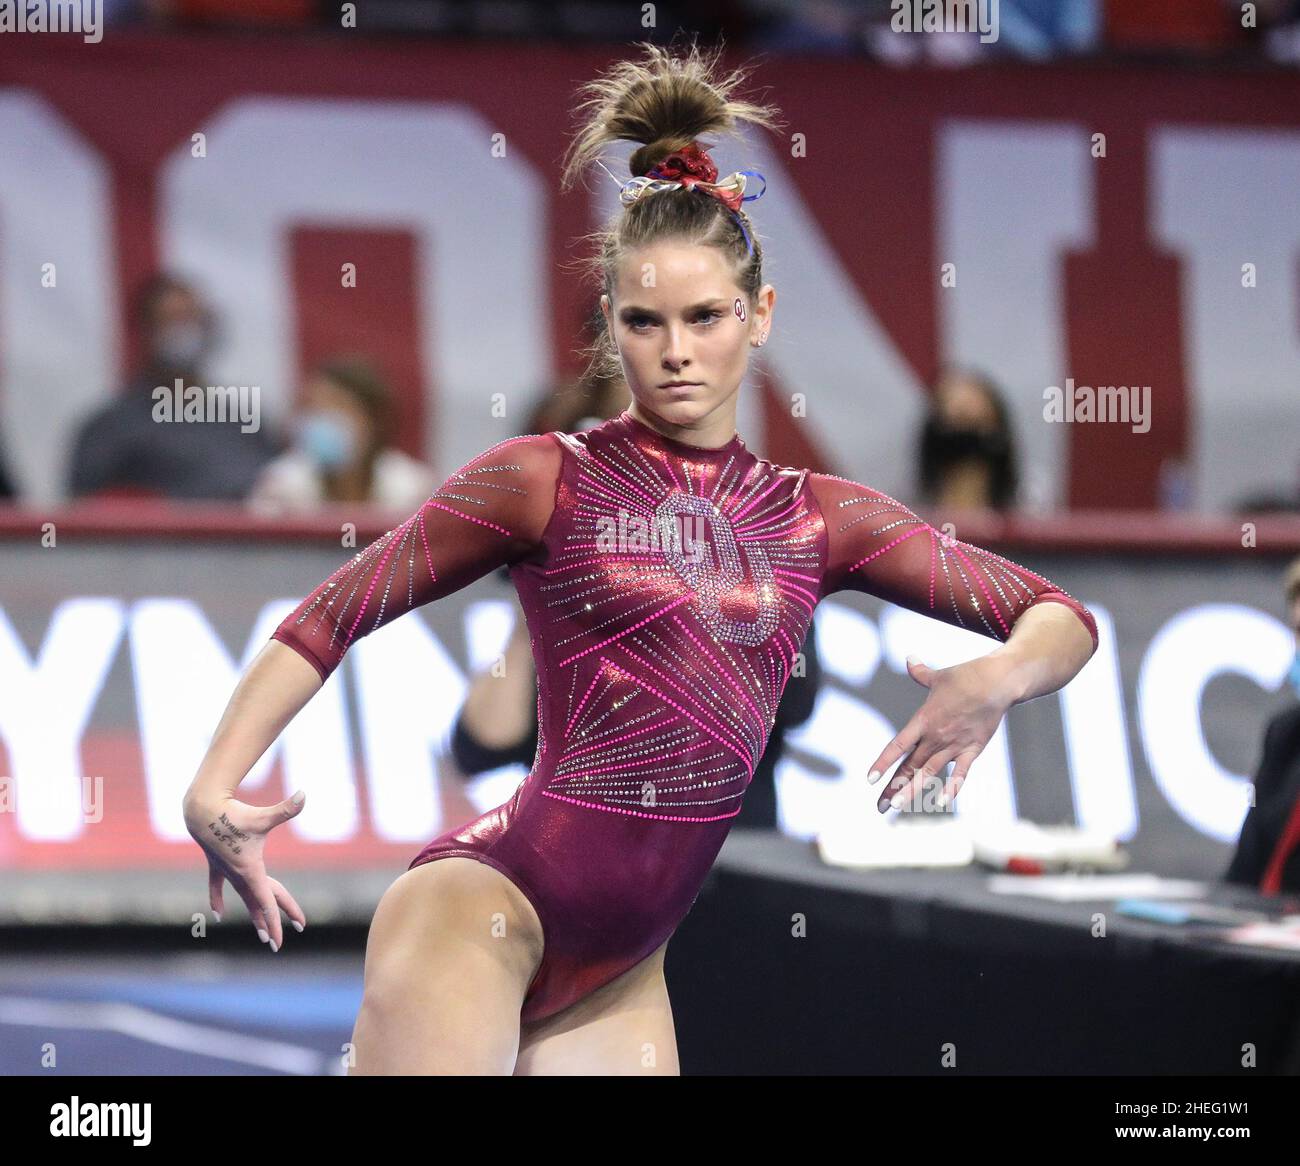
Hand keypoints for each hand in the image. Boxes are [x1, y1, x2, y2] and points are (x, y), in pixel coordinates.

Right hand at [183, 789, 307, 950]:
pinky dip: (218, 898)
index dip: (275, 920)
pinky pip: (217, 886)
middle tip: (277, 944)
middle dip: (270, 922)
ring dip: (253, 913)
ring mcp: (226, 871)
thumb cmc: (234, 813)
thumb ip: (286, 809)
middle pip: (258, 903)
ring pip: (243, 896)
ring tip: (262, 933)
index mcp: (250, 870)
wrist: (202, 810)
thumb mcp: (263, 816)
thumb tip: (305, 794)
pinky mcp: (217, 864)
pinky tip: (218, 914)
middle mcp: (238, 875)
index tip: (279, 940)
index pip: (266, 902)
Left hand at [867, 654, 1015, 812]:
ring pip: (929, 773)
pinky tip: (940, 802)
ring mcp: (954, 745)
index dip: (883, 763)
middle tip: (880, 806)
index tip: (870, 779)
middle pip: (910, 766)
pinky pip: (961, 773)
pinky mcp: (973, 749)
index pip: (898, 746)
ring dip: (913, 791)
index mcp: (923, 720)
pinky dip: (952, 788)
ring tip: (898, 807)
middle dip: (893, 787)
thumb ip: (920, 673)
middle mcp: (936, 736)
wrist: (997, 682)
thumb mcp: (938, 676)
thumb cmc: (966, 676)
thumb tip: (909, 659)